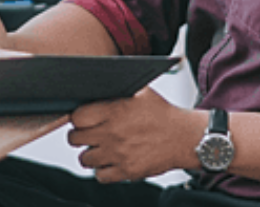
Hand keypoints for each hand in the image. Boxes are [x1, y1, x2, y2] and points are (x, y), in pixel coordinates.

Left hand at [67, 87, 204, 182]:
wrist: (184, 137)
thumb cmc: (163, 114)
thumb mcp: (141, 92)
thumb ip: (118, 88)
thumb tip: (98, 83)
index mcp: (114, 111)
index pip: (76, 117)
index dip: (78, 117)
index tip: (84, 119)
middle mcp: (113, 133)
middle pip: (75, 138)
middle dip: (80, 135)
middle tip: (90, 133)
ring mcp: (118, 154)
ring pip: (84, 159)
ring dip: (91, 153)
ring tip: (101, 148)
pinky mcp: (126, 170)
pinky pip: (100, 175)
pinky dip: (103, 170)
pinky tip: (111, 161)